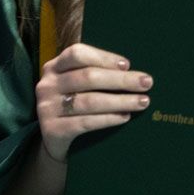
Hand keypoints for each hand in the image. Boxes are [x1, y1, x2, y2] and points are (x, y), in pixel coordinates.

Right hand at [35, 43, 151, 160]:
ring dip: (119, 101)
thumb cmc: (75, 105)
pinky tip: (125, 117)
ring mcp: (47, 107)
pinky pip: (85, 122)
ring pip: (89, 101)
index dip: (103, 57)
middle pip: (87, 77)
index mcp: (54, 67)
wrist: (54, 140)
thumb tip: (134, 71)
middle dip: (121, 80)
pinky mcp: (51, 129)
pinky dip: (108, 119)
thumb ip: (96, 73)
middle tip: (146, 83)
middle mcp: (47, 84)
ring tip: (142, 102)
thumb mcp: (78, 86)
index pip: (77, 54)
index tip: (127, 65)